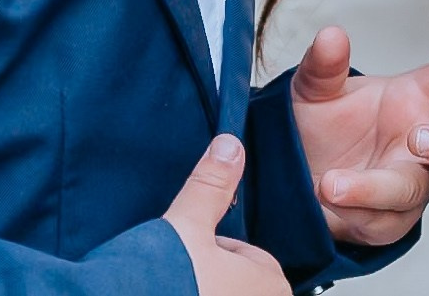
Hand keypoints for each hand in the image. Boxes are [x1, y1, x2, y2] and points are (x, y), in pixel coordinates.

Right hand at [163, 136, 290, 295]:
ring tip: (170, 291)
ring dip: (202, 294)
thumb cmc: (159, 281)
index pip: (250, 259)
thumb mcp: (186, 223)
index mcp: (269, 287)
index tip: (189, 255)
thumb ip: (211, 186)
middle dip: (210, 282)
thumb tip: (230, 146)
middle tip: (179, 278)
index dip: (215, 252)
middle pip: (238, 287)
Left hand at [289, 26, 428, 245]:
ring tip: (331, 184)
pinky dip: (353, 210)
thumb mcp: (314, 89)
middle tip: (417, 138)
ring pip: (414, 189)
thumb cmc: (321, 126)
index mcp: (416, 99)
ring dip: (374, 188)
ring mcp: (412, 184)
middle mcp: (423, 141)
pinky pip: (384, 221)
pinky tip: (327, 198)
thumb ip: (324, 65)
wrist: (295, 177)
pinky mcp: (392, 221)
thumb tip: (330, 36)